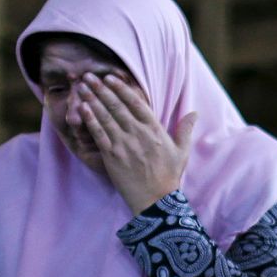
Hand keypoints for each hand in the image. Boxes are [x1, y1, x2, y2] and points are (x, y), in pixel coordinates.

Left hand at [75, 72, 196, 212]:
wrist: (156, 201)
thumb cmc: (169, 177)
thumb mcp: (182, 152)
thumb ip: (185, 130)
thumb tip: (195, 113)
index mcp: (154, 130)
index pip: (136, 103)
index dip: (121, 88)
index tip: (110, 77)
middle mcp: (138, 134)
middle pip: (117, 106)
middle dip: (102, 89)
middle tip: (89, 75)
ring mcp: (124, 144)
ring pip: (106, 116)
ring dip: (92, 99)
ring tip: (82, 86)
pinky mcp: (112, 156)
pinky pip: (99, 134)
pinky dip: (90, 119)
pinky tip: (82, 108)